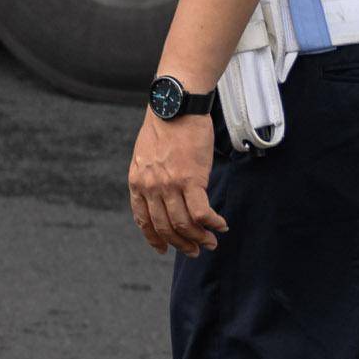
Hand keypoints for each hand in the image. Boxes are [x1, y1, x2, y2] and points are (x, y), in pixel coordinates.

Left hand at [129, 107, 225, 256]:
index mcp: (137, 183)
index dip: (154, 239)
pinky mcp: (191, 179)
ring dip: (199, 238)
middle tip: (196, 250)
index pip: (144, 220)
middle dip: (181, 244)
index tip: (163, 249)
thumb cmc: (166, 128)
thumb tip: (164, 194)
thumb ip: (151, 177)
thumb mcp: (146, 156)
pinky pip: (202, 212)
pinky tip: (221, 225)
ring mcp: (170, 185)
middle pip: (165, 227)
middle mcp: (150, 188)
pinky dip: (212, 223)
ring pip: (184, 224)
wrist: (175, 108)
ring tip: (211, 242)